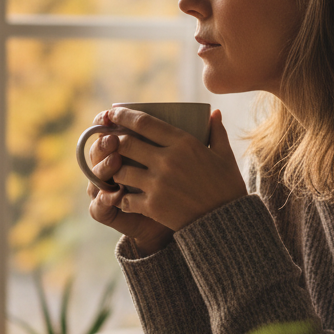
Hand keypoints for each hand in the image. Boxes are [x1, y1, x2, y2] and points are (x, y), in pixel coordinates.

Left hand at [88, 107, 246, 244]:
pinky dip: (121, 196)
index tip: (113, 113)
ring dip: (114, 169)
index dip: (123, 116)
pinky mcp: (153, 206)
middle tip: (107, 141)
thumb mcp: (225, 156)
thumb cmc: (227, 186)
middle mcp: (167, 160)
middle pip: (125, 143)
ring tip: (113, 169)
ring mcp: (158, 184)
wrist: (226, 222)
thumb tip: (215, 112)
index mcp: (184, 143)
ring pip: (121, 170)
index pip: (144, 123)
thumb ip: (217, 132)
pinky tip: (121, 195)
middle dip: (112, 141)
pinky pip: (125, 197)